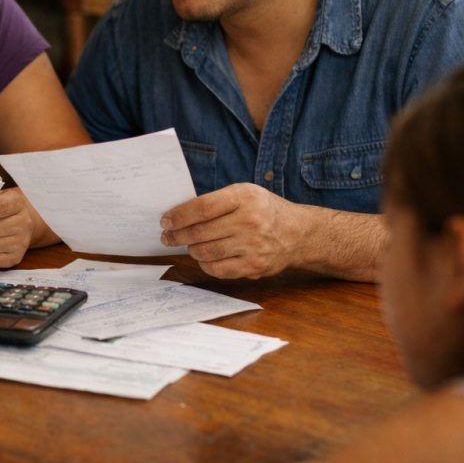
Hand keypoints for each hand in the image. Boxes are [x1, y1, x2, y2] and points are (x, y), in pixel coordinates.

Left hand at [159, 183, 307, 279]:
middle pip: (200, 232)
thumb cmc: (264, 210)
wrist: (297, 233)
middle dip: (177, 236)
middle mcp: (249, 221)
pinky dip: (205, 264)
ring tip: (188, 245)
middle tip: (167, 237)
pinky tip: (204, 257)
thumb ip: (216, 201)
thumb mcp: (245, 193)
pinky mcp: (254, 266)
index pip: (202, 207)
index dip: (179, 216)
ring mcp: (253, 246)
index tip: (165, 221)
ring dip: (191, 250)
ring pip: (206, 251)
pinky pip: (218, 269)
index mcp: (245, 197)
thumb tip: (179, 215)